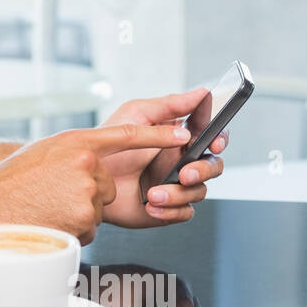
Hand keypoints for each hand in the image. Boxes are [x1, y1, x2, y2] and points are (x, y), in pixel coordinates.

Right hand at [0, 123, 192, 243]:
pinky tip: (48, 221)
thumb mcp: (44, 154)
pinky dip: (72, 230)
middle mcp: (86, 163)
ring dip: (77, 214)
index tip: (185, 134)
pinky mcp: (85, 218)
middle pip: (107, 185)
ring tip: (46, 209)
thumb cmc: (9, 183)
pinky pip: (89, 229)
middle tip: (53, 196)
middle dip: (88, 195)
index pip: (128, 134)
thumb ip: (75, 153)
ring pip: (98, 209)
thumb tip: (95, 163)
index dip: (159, 134)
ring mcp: (86, 191)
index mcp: (77, 142)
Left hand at [97, 89, 228, 228]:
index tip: (214, 142)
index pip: (211, 136)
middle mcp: (181, 161)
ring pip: (199, 191)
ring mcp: (175, 185)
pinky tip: (152, 205)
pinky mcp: (167, 207)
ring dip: (179, 193)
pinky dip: (171, 210)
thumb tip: (201, 93)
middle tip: (185, 173)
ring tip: (153, 193)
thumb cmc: (107, 143)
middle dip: (204, 170)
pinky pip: (185, 213)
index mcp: (178, 137)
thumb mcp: (137, 115)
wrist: (86, 176)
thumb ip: (170, 105)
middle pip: (213, 166)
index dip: (219, 138)